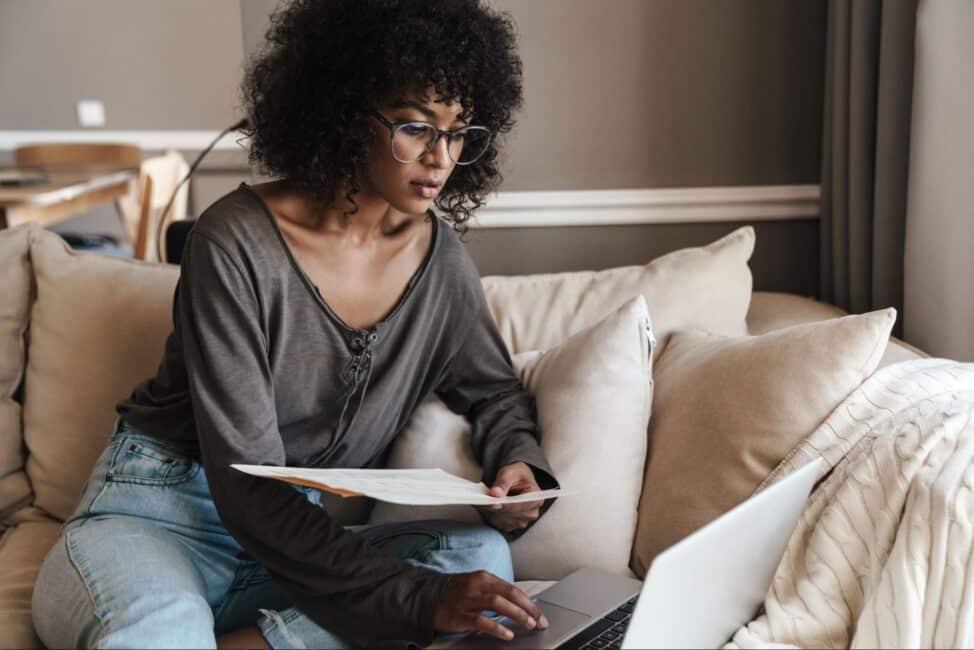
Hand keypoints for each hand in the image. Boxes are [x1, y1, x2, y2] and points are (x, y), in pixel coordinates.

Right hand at [433, 570, 548, 640]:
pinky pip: (481, 621)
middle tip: (539, 621)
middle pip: (509, 594)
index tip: (539, 613)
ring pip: (498, 604)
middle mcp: (477, 586)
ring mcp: (467, 600)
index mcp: (483, 577)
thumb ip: (494, 592)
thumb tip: (518, 604)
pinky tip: (507, 634)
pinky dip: (497, 628)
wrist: (425, 597)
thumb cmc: (454, 593)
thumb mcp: (475, 585)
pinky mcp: (459, 615)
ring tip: (529, 624)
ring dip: (517, 614)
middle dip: (528, 608)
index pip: (512, 588)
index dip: (528, 602)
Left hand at [476, 462, 543, 532]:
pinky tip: (485, 506)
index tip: (492, 503)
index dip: (504, 505)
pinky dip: (489, 515)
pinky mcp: (511, 525)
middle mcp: (531, 513)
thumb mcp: (509, 473)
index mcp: (535, 499)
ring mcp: (521, 521)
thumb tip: (495, 493)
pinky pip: (497, 524)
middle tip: (480, 500)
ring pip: (501, 521)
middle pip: (509, 515)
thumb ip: (502, 483)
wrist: (516, 481)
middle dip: (494, 508)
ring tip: (482, 501)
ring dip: (489, 512)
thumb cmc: (515, 476)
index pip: (519, 506)